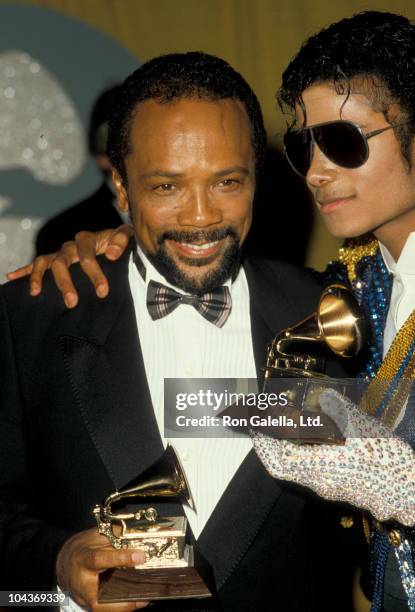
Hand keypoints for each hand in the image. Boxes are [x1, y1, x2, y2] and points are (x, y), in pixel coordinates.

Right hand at [6, 225, 133, 307]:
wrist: (115, 243)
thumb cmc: (120, 243)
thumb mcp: (126, 237)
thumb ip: (122, 240)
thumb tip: (112, 254)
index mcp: (88, 240)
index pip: (87, 255)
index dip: (94, 273)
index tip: (102, 291)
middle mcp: (70, 246)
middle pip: (62, 262)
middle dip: (65, 283)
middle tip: (72, 302)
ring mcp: (60, 254)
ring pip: (45, 263)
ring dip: (39, 278)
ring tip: (35, 292)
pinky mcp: (54, 261)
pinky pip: (36, 265)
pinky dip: (24, 270)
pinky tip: (11, 277)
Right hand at [56, 527, 148, 610]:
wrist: (65, 563)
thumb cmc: (83, 548)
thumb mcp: (97, 536)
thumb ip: (116, 536)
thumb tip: (138, 536)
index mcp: (84, 559)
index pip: (101, 559)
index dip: (122, 558)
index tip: (140, 556)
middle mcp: (83, 583)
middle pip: (104, 595)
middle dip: (127, 594)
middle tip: (149, 587)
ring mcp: (86, 599)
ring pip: (108, 608)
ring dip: (129, 604)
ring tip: (148, 595)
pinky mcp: (91, 606)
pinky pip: (110, 610)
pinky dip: (125, 606)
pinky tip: (140, 599)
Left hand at [252, 389, 414, 525]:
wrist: (411, 492)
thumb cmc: (384, 460)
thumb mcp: (359, 426)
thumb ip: (336, 408)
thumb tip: (322, 395)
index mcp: (316, 469)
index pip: (276, 459)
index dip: (262, 442)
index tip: (254, 423)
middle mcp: (318, 481)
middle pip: (284, 463)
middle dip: (273, 441)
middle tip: (269, 418)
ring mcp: (330, 485)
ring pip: (298, 465)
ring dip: (289, 445)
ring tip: (288, 421)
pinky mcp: (342, 484)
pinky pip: (313, 466)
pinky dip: (305, 450)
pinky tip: (314, 433)